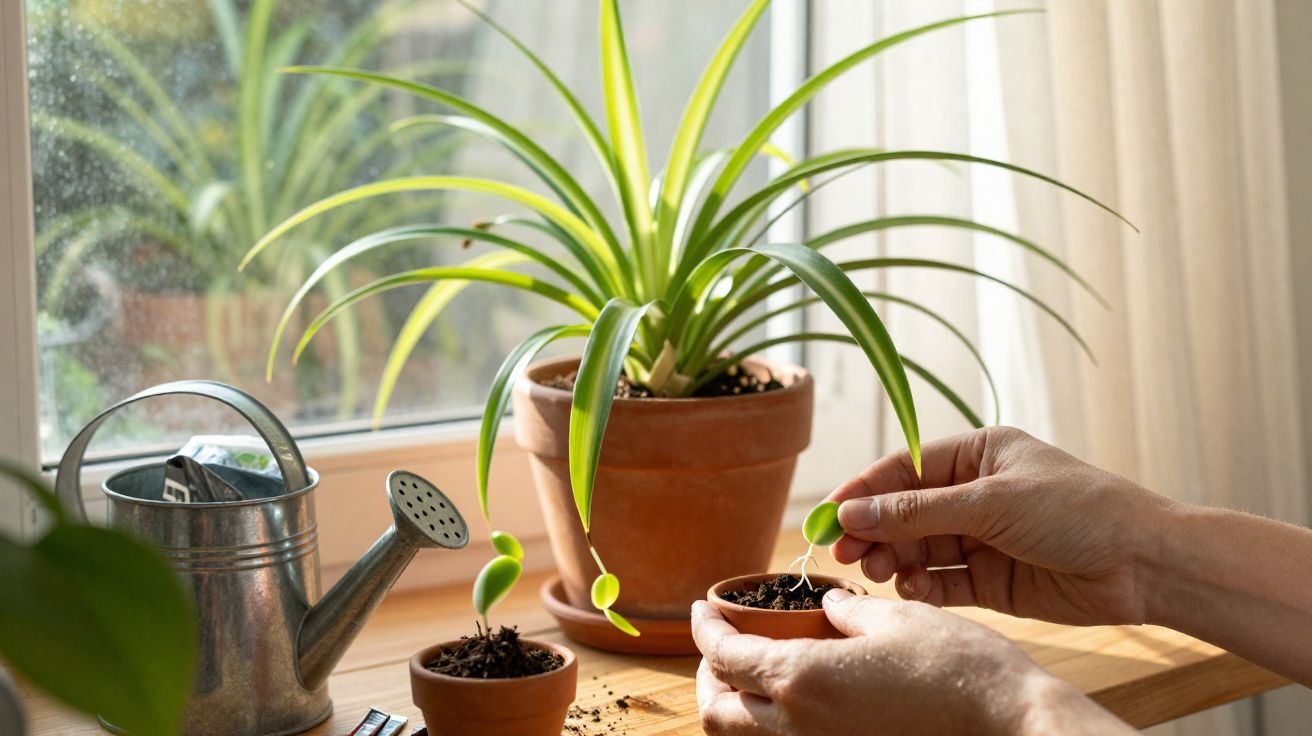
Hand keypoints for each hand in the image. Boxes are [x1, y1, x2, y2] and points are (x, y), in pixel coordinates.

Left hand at [692, 590, 1130, 735]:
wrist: (1007, 724)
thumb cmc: (957, 666)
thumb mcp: (894, 618)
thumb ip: (846, 612)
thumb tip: (828, 606)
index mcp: (801, 679)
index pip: (724, 655)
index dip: (705, 628)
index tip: (702, 608)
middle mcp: (799, 727)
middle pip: (717, 712)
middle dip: (707, 675)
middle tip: (719, 645)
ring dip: (734, 706)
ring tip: (750, 674)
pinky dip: (769, 726)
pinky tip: (794, 700)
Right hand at [829, 426, 1173, 625]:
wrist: (1144, 564)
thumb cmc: (1078, 511)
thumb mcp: (991, 502)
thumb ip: (918, 511)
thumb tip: (854, 512)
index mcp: (977, 455)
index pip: (903, 469)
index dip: (864, 491)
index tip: (830, 517)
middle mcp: (975, 494)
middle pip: (904, 512)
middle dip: (874, 532)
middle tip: (847, 555)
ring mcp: (982, 538)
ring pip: (918, 549)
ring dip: (895, 561)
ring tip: (882, 575)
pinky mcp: (991, 580)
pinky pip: (941, 582)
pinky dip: (922, 588)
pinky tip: (913, 591)